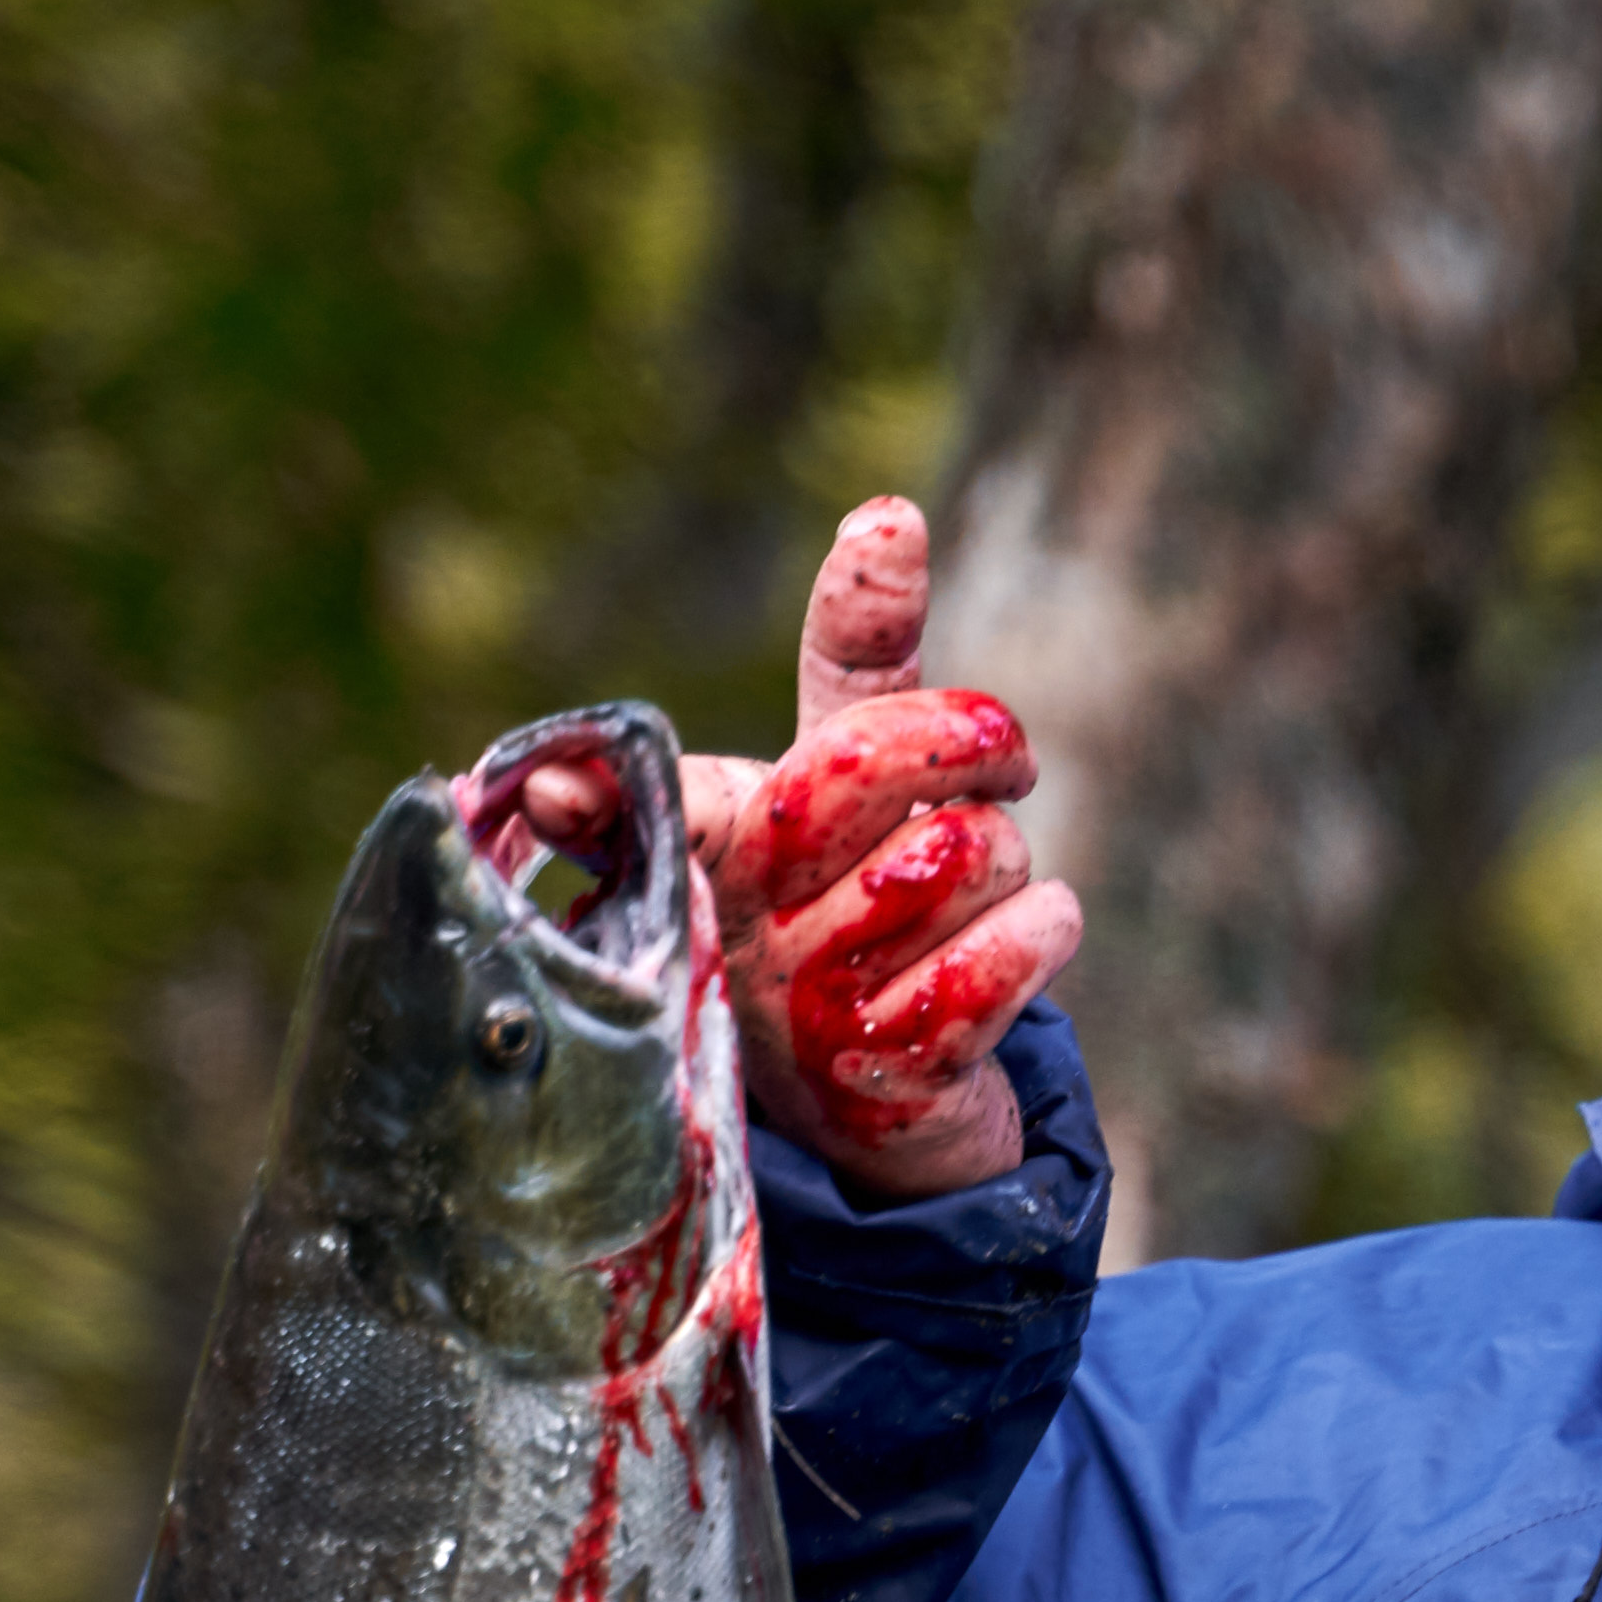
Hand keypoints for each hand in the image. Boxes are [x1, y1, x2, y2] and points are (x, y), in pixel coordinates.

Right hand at [521, 499, 1082, 1202]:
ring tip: (974, 895)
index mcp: (716, 839)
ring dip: (1009, 866)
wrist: (883, 1088)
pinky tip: (1030, 937)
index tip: (559, 788)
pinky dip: (1042, 932)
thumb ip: (862, 647)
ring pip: (961, 862)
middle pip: (866, 774)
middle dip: (968, 746)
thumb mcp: (850, 763)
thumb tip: (890, 512)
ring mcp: (805, 1015)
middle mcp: (742, 926)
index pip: (669, 792)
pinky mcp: (885, 1082)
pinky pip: (996, 964)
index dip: (608, 790)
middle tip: (1001, 764)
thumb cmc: (854, 892)